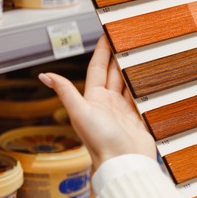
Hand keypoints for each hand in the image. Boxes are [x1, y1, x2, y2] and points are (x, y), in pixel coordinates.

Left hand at [38, 35, 156, 169]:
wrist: (125, 162)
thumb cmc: (101, 140)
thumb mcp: (80, 113)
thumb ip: (66, 92)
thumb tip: (44, 75)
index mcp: (94, 99)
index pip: (98, 69)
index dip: (102, 51)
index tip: (106, 35)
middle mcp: (109, 103)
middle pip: (115, 73)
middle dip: (119, 55)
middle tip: (127, 38)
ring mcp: (126, 111)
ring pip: (130, 83)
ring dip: (134, 68)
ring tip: (141, 52)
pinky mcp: (141, 118)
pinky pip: (143, 97)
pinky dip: (147, 86)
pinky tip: (152, 76)